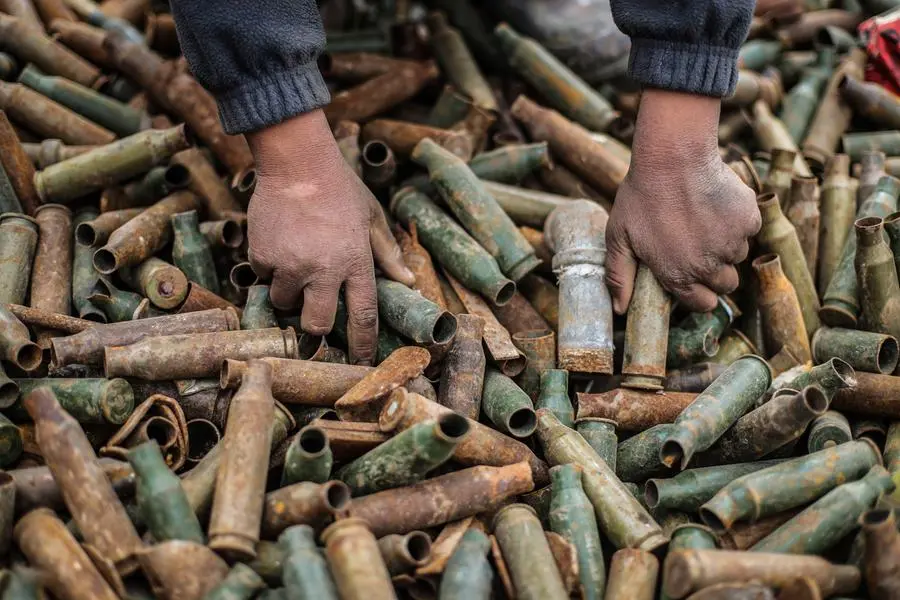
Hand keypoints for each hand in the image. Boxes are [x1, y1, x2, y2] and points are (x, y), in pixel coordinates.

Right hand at [246, 110, 413, 364]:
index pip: (363, 316)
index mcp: (355, 262)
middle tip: (313, 311)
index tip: (361, 362)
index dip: (362, 345)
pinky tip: (280, 241)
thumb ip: (387, 252)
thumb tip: (408, 280)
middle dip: (314, 327)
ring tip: (296, 261)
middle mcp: (323, 270)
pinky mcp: (263, 255)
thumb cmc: (339, 187)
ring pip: (284, 302)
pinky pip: (264, 276)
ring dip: (288, 291)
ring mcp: (290, 265)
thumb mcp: (371, 217)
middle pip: (317, 324)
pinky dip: (270, 267)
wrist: (296, 161)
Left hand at [605, 89, 760, 313]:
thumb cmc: (641, 197)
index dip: (698, 293)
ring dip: (725, 244)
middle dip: (715, 271)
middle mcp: (709, 266)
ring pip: (738, 255)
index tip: (693, 278)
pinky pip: (749, 229)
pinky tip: (715, 204)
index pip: (702, 304)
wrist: (672, 158)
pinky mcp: (749, 220)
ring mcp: (732, 243)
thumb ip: (619, 276)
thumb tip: (619, 309)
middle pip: (726, 284)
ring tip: (702, 219)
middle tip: (698, 246)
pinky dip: (737, 221)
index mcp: (679, 276)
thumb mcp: (619, 238)